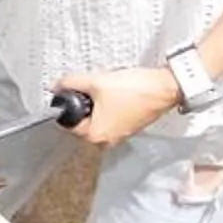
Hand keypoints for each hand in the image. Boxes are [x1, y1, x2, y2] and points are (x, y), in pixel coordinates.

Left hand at [53, 65, 183, 148]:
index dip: (68, 103)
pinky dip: (110, 104)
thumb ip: (71, 83)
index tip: (72, 91)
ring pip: (97, 116)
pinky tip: (118, 92)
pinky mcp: (129, 126)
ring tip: (107, 88)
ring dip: (98, 102)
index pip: (69, 122)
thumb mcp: (96, 82)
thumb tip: (57, 85)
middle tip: (92, 87)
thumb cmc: (136, 90)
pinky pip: (111, 115)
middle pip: (83, 119)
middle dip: (84, 102)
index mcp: (95, 136)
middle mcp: (106, 140)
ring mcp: (119, 134)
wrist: (165, 87)